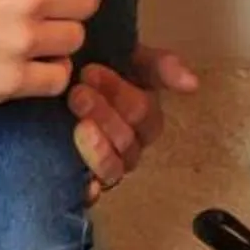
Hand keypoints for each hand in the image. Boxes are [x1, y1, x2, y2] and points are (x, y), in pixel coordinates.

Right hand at [0, 0, 99, 106]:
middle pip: (88, 0)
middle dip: (69, 2)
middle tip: (44, 8)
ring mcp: (22, 41)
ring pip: (76, 38)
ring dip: (57, 37)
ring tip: (28, 36)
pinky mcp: (10, 82)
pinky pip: (59, 78)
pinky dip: (48, 71)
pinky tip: (28, 62)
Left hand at [70, 42, 200, 201]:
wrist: (55, 80)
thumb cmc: (95, 68)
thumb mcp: (127, 56)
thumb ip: (161, 66)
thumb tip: (193, 84)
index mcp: (144, 116)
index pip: (144, 113)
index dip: (119, 94)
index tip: (90, 71)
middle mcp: (131, 143)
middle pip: (127, 138)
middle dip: (102, 113)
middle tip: (77, 93)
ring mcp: (109, 164)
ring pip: (114, 167)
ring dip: (98, 147)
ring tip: (78, 125)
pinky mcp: (85, 181)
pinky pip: (94, 193)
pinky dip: (91, 190)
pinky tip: (86, 183)